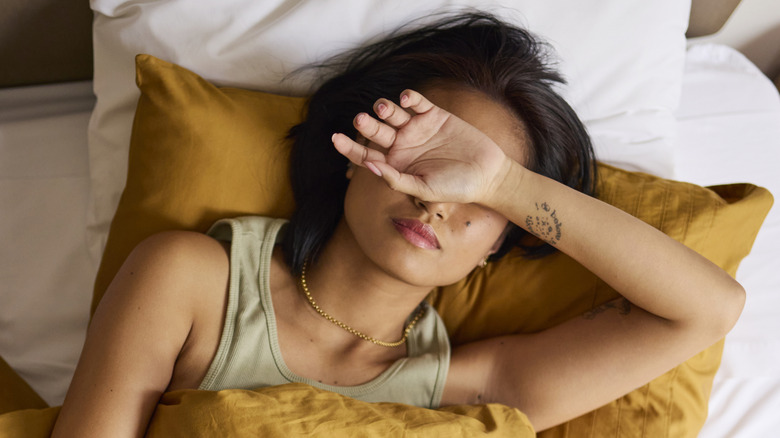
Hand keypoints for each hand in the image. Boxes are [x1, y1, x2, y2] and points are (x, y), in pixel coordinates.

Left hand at [332, 89, 510, 204]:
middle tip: (362, 119)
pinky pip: (416, 102)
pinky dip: (409, 97)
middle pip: (375, 131)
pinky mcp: (434, 115)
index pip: (365, 154)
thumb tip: (370, 166)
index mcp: (394, 164)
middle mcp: (402, 145)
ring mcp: (417, 128)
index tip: (335, 138)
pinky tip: (407, 98)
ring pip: (392, 113)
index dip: (349, 147)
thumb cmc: (455, 188)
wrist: (486, 174)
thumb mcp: (424, 189)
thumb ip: (396, 179)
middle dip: (366, 124)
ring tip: (384, 108)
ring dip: (385, 108)